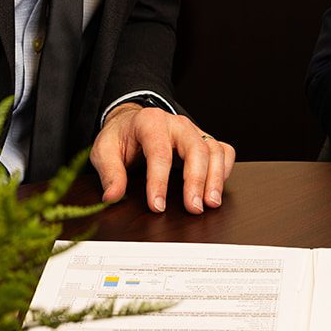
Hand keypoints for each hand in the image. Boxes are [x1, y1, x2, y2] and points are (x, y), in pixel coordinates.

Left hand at [90, 104, 235, 214]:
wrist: (132, 122)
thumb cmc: (121, 136)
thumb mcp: (104, 150)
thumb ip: (110, 172)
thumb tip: (112, 196)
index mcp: (151, 122)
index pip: (159, 152)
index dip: (159, 181)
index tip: (157, 206)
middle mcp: (177, 124)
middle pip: (195, 148)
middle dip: (196, 180)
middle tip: (194, 207)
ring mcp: (193, 131)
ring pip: (214, 149)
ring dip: (216, 178)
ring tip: (211, 203)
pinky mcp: (204, 140)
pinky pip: (224, 151)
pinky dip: (226, 169)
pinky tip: (218, 187)